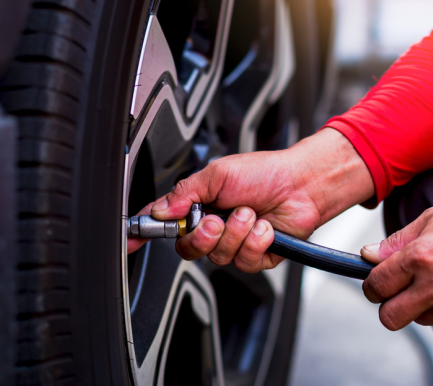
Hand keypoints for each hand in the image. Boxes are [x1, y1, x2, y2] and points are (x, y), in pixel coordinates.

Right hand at [127, 128, 373, 272]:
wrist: (302, 183)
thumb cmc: (265, 172)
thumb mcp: (218, 174)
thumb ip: (186, 193)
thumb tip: (162, 210)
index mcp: (199, 206)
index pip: (165, 223)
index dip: (145, 232)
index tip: (131, 238)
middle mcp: (214, 227)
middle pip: (188, 249)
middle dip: (202, 235)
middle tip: (216, 219)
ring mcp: (235, 243)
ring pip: (218, 256)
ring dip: (236, 232)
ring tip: (250, 213)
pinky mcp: (256, 256)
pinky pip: (245, 260)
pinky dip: (256, 240)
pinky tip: (264, 227)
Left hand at [361, 198, 432, 331]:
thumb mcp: (432, 219)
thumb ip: (396, 241)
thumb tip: (368, 255)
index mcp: (420, 259)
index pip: (376, 286)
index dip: (372, 285)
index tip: (377, 282)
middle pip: (389, 317)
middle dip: (388, 305)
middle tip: (398, 291)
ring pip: (418, 320)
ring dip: (420, 306)